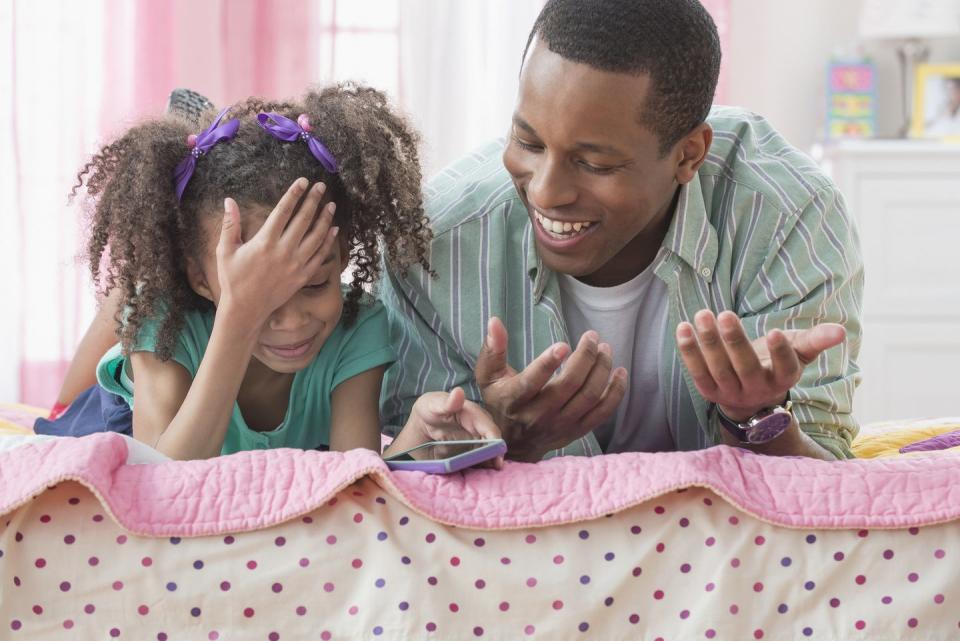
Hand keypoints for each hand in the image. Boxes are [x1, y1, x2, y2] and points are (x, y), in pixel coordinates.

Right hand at [217, 178, 337, 325]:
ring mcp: (296, 264)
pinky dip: (328, 241)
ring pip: (316, 237)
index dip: (294, 194)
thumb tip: (229, 200)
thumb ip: (230, 225)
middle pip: (303, 220)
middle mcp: (284, 251)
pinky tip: (333, 230)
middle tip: (321, 186)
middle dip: (313, 201)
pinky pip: (320, 256)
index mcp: (264, 242)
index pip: (283, 211)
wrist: (246, 309)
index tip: (303, 181)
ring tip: (330, 204)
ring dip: (325, 219)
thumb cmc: (233, 279)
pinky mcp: (303, 276)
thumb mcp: (225, 251)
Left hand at [404, 388, 503, 467]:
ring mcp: (476, 438)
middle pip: (493, 442)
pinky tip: (482, 473)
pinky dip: (483, 465)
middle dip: (496, 455)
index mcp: (473, 414)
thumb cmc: (430, 408)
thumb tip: (459, 392)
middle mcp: (479, 426)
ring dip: (492, 461)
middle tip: (495, 468)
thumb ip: (446, 402)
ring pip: (490, 450)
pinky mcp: (472, 448)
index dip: (495, 442)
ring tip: (491, 473)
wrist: (424, 421)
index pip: (489, 429)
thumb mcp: (433, 404)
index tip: (497, 456)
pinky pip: (482, 457)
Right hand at [474, 317, 627, 461]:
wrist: (514, 445)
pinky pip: (602, 413)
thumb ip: (493, 349)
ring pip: (588, 397)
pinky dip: (615, 393)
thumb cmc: (501, 401)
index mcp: (514, 399)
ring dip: (601, 370)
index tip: (564, 344)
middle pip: (568, 386)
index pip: (532, 383)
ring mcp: (560, 425)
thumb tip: (495, 321)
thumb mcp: (488, 376)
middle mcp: (538, 415)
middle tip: (592, 336)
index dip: (547, 363)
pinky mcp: (576, 431)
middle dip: (585, 358)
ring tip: (605, 349)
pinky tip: (619, 372)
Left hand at [676, 310, 844, 421]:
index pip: (784, 368)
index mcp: (783, 379)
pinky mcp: (709, 392)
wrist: (752, 396)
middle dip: (734, 341)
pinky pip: (697, 372)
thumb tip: (840, 331)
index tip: (775, 332)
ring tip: (702, 315)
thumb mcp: (798, 351)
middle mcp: (757, 389)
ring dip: (708, 342)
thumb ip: (816, 340)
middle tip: (725, 314)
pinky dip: (689, 351)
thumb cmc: (776, 363)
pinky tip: (683, 328)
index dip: (780, 352)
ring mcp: (731, 393)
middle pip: (745, 367)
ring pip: (719, 369)